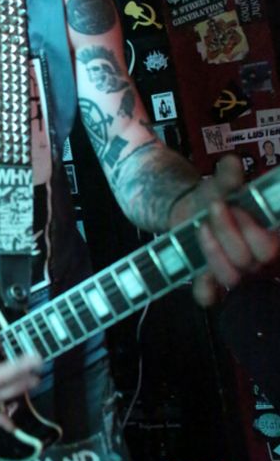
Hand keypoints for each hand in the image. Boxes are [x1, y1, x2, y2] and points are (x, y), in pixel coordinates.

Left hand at [170, 155, 278, 305]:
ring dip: (214, 251)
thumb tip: (231, 163)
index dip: (250, 230)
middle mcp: (257, 261)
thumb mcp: (221, 185)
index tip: (233, 206)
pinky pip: (210, 297)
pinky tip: (200, 274)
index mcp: (269, 237)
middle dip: (229, 233)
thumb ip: (228, 177)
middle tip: (214, 209)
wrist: (190, 210)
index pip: (270, 248)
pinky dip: (205, 289)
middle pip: (249, 260)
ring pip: (231, 277)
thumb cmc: (215, 197)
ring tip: (201, 228)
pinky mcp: (211, 281)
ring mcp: (235, 273)